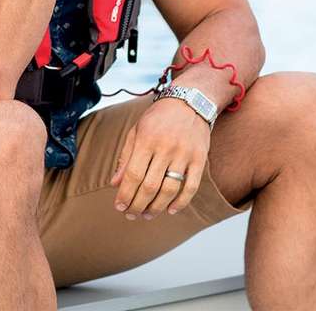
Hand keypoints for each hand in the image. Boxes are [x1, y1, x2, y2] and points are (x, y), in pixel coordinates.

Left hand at [111, 98, 210, 219]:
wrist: (190, 101)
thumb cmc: (158, 117)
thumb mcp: (136, 131)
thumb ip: (125, 157)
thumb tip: (116, 184)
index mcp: (146, 140)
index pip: (133, 174)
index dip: (125, 194)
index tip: (119, 206)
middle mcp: (166, 148)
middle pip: (150, 186)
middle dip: (138, 205)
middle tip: (132, 214)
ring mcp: (184, 154)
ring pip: (170, 190)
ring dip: (157, 207)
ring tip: (147, 215)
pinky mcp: (199, 159)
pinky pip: (191, 187)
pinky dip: (181, 202)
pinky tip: (170, 210)